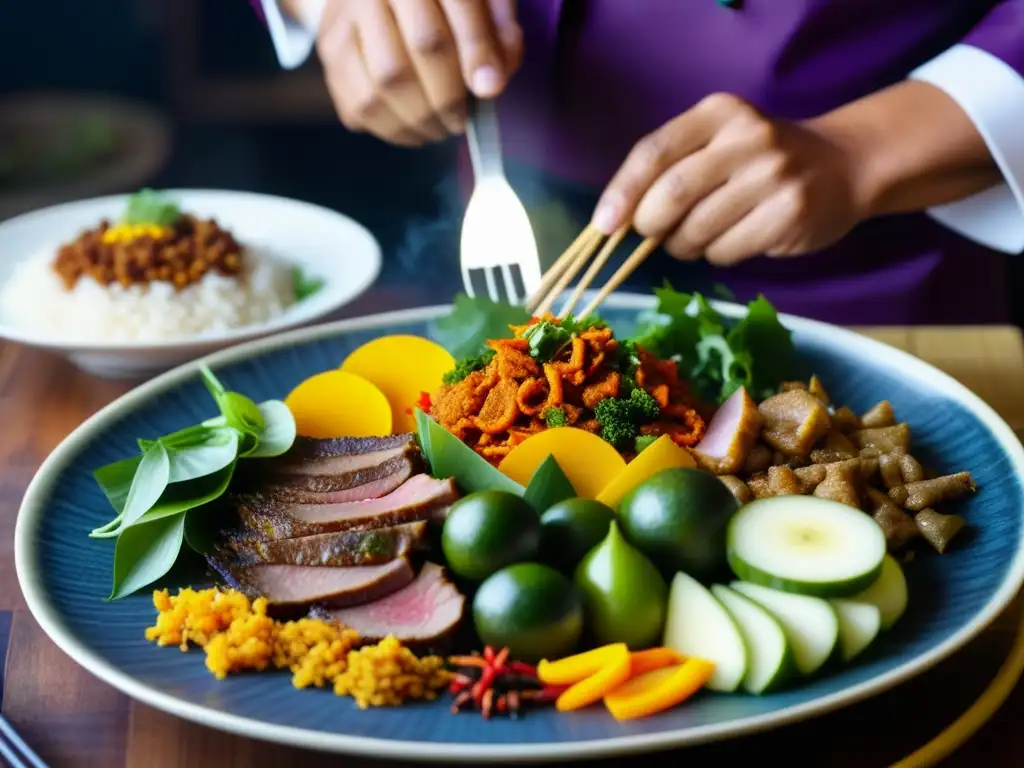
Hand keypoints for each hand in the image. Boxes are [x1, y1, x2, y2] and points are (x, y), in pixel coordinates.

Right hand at [317, 0, 522, 145]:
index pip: (458, 8)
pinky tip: (413, 129)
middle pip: (421, 48)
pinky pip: (357, 104)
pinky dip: (391, 129)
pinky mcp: (328, 50)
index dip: (477, 54)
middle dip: (449, 96)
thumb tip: (492, 83)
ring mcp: (345, 18)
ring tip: (439, 128)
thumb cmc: (439, 1)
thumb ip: (498, 30)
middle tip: (461, 120)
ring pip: (385, 83)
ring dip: (420, 120)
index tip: (489, 90)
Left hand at [592, 93, 870, 265]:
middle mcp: (747, 138)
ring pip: (698, 229)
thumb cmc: (760, 159)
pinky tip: (730, 241)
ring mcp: (773, 176)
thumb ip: (672, 166)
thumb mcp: (719, 141)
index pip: (654, 152)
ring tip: (696, 238)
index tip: (603, 226)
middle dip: (651, 224)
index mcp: (719, 113)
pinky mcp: (789, 214)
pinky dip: (716, 255)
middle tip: (653, 235)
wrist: (844, 164)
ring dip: (683, 245)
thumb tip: (616, 219)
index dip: (622, 192)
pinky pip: (727, 250)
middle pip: (672, 193)